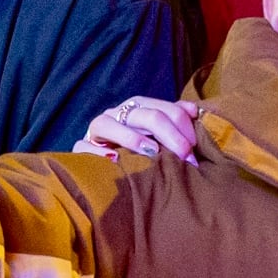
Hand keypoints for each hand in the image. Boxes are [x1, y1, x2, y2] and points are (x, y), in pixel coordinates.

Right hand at [78, 95, 200, 160]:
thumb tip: (194, 111)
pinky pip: (84, 147)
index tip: (195, 147)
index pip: (162, 108)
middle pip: (142, 115)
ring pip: (108, 124)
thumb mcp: (160, 136)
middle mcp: (117, 114)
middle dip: (167, 133)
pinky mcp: (82, 148)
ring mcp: (98, 130)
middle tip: (185, 154)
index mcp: (137, 108)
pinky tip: (114, 159)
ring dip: (131, 137)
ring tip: (152, 152)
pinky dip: (96, 152)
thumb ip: (175, 121)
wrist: (110, 169)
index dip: (181, 124)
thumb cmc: (141, 152)